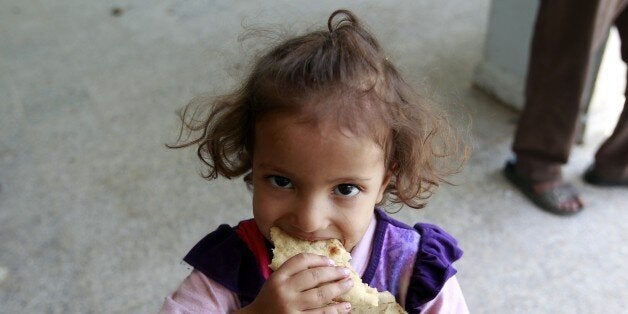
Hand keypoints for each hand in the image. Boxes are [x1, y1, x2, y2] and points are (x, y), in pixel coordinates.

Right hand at [237, 253, 353, 312]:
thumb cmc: (270, 300)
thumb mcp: (276, 282)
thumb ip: (293, 272)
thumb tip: (326, 265)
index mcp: (278, 277)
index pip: (301, 260)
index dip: (319, 259)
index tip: (331, 261)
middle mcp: (284, 291)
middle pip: (314, 276)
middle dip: (334, 273)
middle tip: (346, 272)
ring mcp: (291, 307)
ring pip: (320, 295)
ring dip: (338, 289)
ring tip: (349, 284)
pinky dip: (335, 310)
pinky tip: (346, 306)